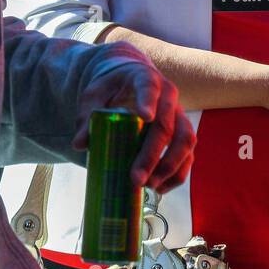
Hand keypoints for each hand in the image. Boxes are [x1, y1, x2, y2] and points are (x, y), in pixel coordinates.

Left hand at [72, 41, 194, 194]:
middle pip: (167, 125)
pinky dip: (177, 174)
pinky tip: (159, 188)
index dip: (148, 101)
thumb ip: (87, 116)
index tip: (145, 117)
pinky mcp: (183, 133)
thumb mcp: (95, 95)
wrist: (132, 81)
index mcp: (146, 79)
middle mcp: (168, 96)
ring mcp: (179, 115)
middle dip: (152, 154)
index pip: (149, 87)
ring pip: (185, 141)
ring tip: (149, 186)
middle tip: (135, 178)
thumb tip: (79, 144)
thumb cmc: (113, 88)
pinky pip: (189, 155)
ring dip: (170, 166)